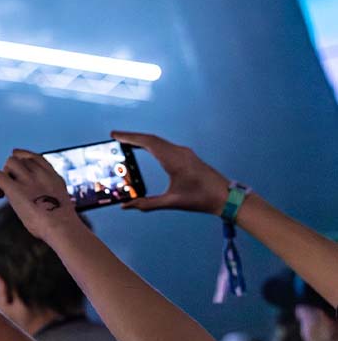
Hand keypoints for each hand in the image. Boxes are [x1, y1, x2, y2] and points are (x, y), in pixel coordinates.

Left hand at [0, 150, 82, 242]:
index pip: (34, 157)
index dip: (22, 159)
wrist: (62, 227)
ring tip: (7, 191)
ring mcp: (28, 179)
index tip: (17, 172)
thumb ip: (50, 196)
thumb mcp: (59, 203)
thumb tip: (40, 204)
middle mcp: (40, 174)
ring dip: (4, 175)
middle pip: (20, 158)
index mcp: (52, 176)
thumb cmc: (61, 225)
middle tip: (13, 188)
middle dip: (12, 171)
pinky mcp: (15, 189)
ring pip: (9, 162)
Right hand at [111, 131, 230, 214]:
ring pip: (158, 141)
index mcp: (174, 160)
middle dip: (132, 137)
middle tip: (114, 137)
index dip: (130, 138)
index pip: (148, 143)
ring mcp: (184, 152)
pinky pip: (164, 145)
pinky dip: (150, 144)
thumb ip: (147, 204)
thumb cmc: (200, 199)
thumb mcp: (171, 202)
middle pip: (151, 139)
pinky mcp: (186, 155)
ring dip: (141, 140)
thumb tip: (126, 206)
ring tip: (125, 142)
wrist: (226, 196)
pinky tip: (144, 148)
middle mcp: (179, 152)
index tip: (115, 135)